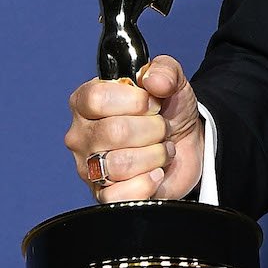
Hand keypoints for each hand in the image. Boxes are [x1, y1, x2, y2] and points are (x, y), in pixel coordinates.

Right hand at [65, 54, 203, 202]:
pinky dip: (148, 183)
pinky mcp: (104, 197)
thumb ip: (165, 70)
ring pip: (120, 164)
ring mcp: (90, 169)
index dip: (135, 100)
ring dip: (155, 155)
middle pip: (114, 131)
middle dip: (153, 129)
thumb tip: (153, 80)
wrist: (186, 146)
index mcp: (86, 103)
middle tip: (162, 128)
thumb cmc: (168, 113)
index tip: (153, 103)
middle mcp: (81, 136)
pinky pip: (120, 195)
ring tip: (161, 150)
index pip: (97, 98)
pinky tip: (155, 173)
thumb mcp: (172, 83)